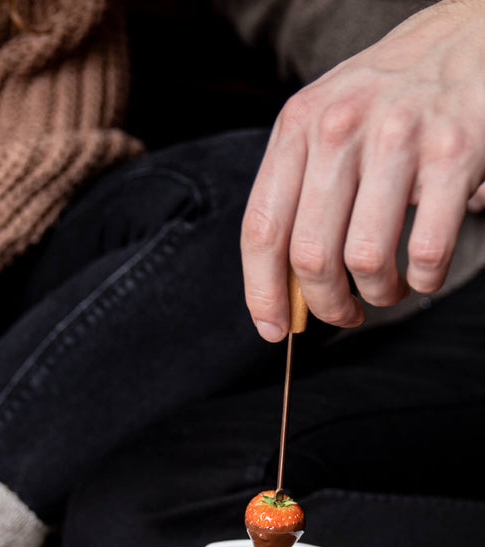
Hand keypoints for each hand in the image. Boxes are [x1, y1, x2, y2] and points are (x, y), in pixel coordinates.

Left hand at [241, 0, 484, 338]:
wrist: (470, 36)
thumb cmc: (389, 97)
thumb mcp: (327, 123)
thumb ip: (299, 193)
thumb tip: (283, 292)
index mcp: (298, 126)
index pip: (262, 229)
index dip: (263, 293)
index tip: (273, 330)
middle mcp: (341, 128)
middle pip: (311, 256)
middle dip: (326, 305)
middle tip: (344, 313)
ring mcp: (399, 139)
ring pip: (366, 260)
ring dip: (378, 295)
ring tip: (388, 290)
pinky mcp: (455, 154)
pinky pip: (427, 251)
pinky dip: (425, 279)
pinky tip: (424, 271)